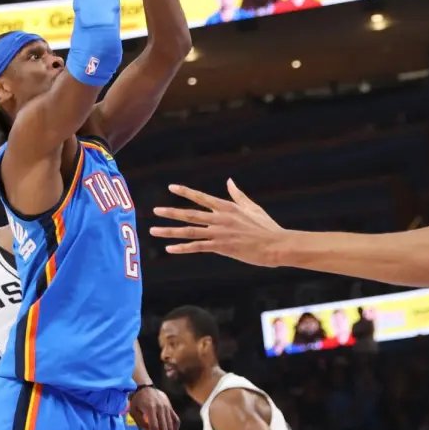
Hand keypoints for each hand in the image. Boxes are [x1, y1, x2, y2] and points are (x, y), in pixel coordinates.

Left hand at [128, 385, 178, 429]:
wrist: (145, 387)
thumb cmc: (137, 400)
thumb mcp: (133, 411)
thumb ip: (140, 422)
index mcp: (151, 408)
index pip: (154, 427)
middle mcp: (161, 408)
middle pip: (164, 429)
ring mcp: (167, 408)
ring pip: (170, 427)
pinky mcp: (170, 408)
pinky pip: (176, 421)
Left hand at [150, 179, 286, 265]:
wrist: (276, 245)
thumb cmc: (266, 227)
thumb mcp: (252, 207)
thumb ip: (237, 194)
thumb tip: (229, 180)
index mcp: (227, 207)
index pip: (201, 197)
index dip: (185, 191)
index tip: (171, 187)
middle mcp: (220, 218)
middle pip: (190, 214)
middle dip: (171, 212)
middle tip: (155, 210)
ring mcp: (219, 233)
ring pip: (189, 231)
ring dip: (170, 231)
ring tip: (153, 230)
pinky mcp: (221, 247)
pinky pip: (197, 247)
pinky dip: (182, 248)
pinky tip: (169, 249)